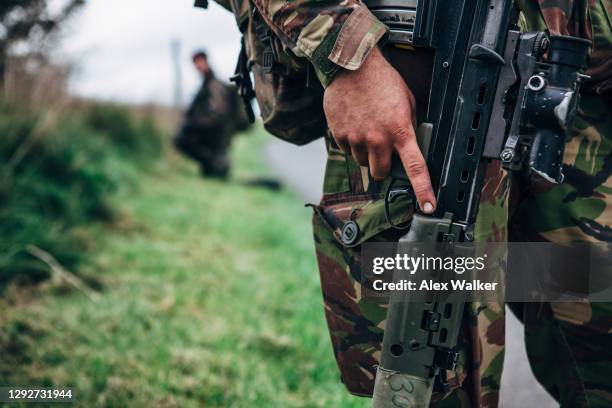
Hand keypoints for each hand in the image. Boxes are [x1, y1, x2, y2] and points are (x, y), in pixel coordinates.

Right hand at [323, 47, 435, 212]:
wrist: (352, 65)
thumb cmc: (383, 80)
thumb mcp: (407, 101)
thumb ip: (408, 126)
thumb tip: (409, 145)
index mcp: (400, 131)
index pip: (415, 168)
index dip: (423, 190)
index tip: (428, 206)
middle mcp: (378, 139)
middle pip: (380, 173)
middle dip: (383, 166)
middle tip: (382, 150)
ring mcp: (356, 139)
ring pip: (362, 162)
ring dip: (366, 153)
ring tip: (367, 128)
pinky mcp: (339, 135)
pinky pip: (346, 150)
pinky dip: (351, 142)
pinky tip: (354, 123)